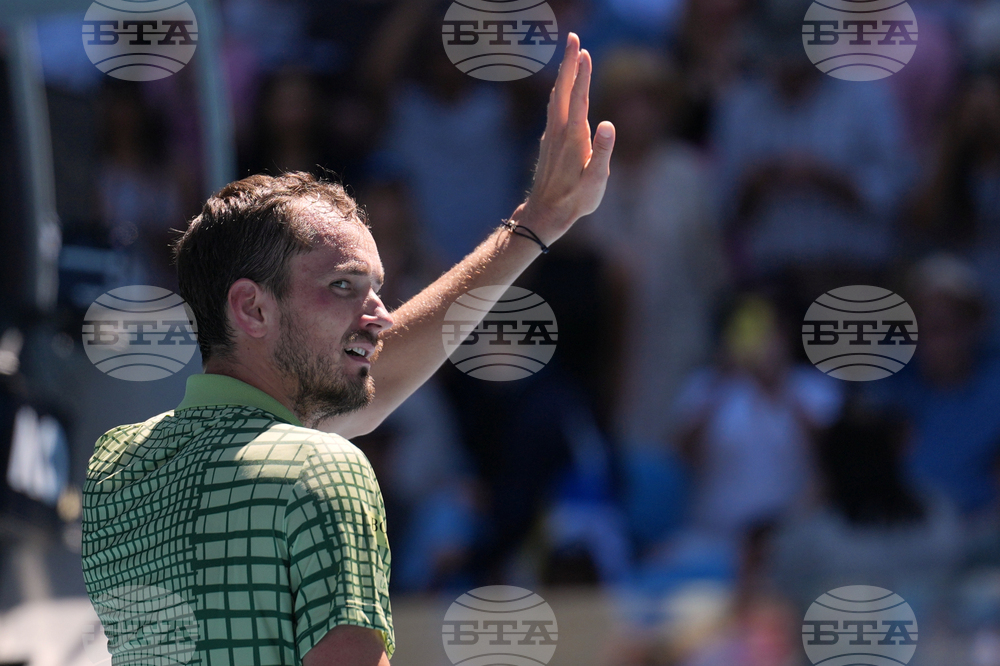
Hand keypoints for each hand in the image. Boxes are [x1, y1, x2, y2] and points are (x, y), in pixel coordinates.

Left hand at [519, 33, 615, 242]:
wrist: (545, 213)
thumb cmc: (575, 200)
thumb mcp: (596, 181)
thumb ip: (602, 152)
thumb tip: (608, 125)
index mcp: (574, 137)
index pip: (580, 98)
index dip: (583, 75)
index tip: (585, 52)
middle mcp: (560, 131)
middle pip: (564, 89)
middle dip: (570, 63)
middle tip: (574, 38)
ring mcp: (552, 135)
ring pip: (557, 96)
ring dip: (563, 73)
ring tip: (570, 55)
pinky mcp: (549, 141)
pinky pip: (554, 108)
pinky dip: (559, 91)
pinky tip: (560, 89)